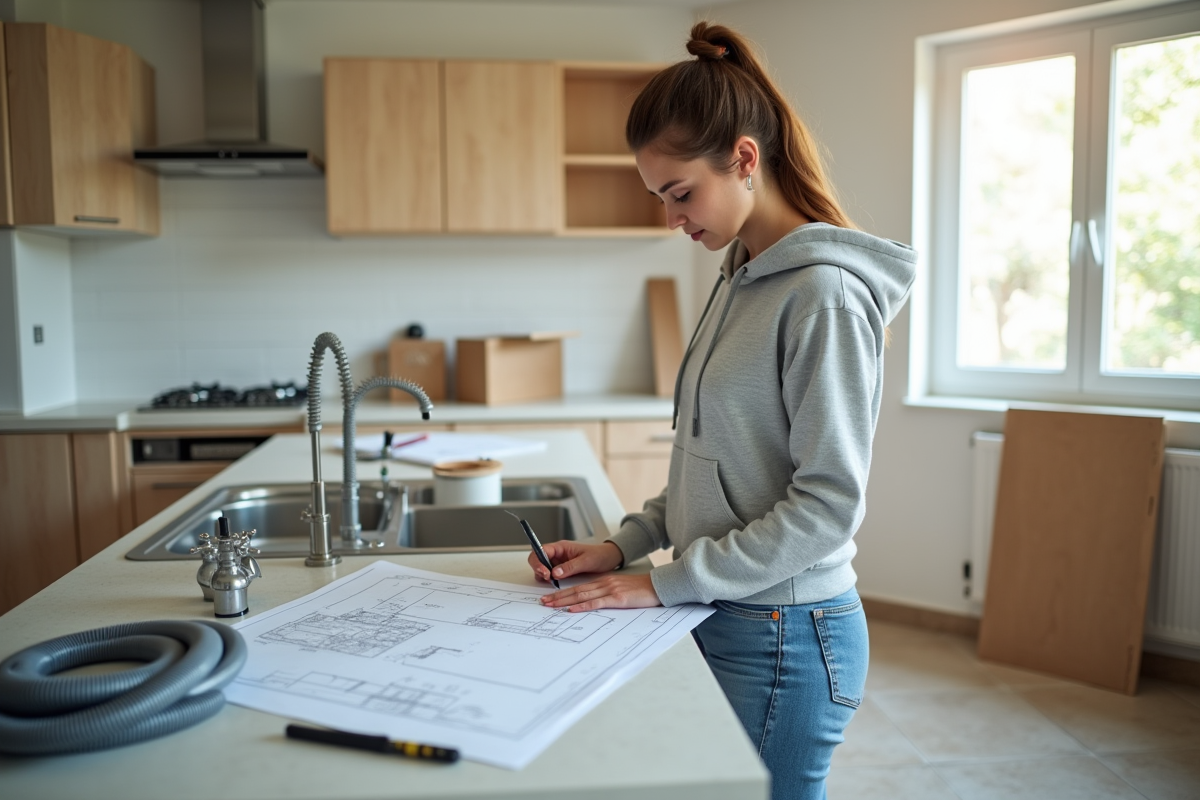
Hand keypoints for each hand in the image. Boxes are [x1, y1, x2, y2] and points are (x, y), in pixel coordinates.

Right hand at [528, 540, 622, 583]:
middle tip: (547, 579)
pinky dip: (550, 581)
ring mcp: (558, 563)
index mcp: (561, 547)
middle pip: (538, 560)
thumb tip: (555, 573)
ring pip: (542, 569)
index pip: (541, 550)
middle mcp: (557, 554)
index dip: (538, 561)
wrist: (609, 559)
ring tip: (553, 582)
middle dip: (539, 570)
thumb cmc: (599, 555)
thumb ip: (570, 566)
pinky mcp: (562, 571)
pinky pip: (550, 576)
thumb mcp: (586, 561)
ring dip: (543, 576)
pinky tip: (556, 584)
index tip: (545, 573)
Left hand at [540, 573, 660, 611]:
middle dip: (558, 597)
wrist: (657, 586)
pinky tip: (572, 609)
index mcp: (604, 581)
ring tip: (551, 606)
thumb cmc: (641, 590)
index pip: (578, 587)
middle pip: (576, 590)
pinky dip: (582, 606)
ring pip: (581, 595)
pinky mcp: (617, 599)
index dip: (562, 592)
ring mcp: (609, 590)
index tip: (550, 598)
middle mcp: (603, 583)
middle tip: (543, 602)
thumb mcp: (620, 589)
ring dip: (564, 601)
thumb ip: (607, 593)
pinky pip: (596, 603)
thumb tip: (592, 603)